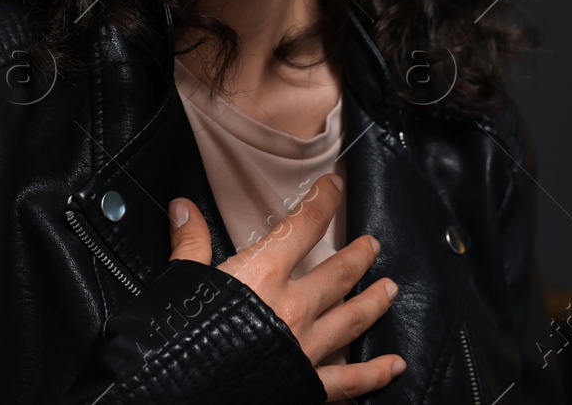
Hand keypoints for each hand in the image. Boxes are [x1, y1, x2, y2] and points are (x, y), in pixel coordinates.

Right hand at [168, 172, 405, 401]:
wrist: (177, 390)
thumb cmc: (178, 336)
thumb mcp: (181, 281)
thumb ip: (190, 244)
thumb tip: (184, 208)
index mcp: (263, 274)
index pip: (303, 227)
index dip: (322, 202)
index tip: (334, 187)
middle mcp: (292, 307)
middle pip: (337, 274)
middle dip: (358, 257)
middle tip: (373, 245)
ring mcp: (304, 347)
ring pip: (351, 319)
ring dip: (373, 302)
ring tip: (390, 289)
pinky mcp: (306, 384)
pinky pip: (349, 380)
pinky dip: (374, 373)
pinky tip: (394, 365)